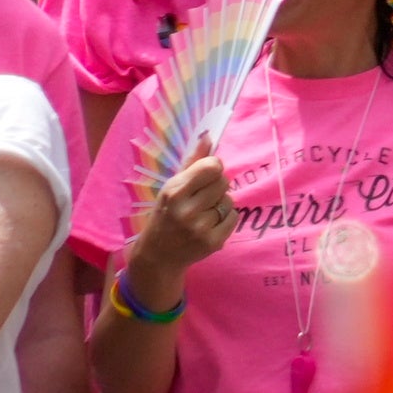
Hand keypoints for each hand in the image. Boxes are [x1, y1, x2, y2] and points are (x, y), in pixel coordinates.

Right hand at [131, 144, 237, 280]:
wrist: (158, 255)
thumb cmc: (166, 215)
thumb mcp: (172, 187)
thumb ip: (193, 162)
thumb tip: (209, 136)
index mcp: (175, 192)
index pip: (212, 167)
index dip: (213, 168)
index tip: (205, 175)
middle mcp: (187, 210)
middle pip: (224, 182)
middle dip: (216, 187)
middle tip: (202, 197)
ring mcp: (200, 228)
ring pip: (229, 200)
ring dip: (220, 204)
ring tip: (202, 213)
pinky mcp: (213, 242)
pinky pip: (234, 217)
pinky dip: (225, 219)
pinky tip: (209, 225)